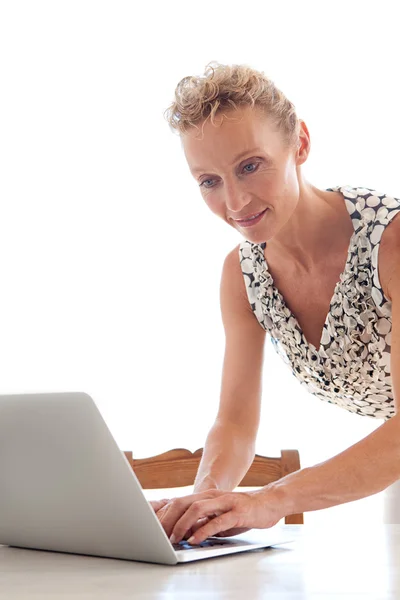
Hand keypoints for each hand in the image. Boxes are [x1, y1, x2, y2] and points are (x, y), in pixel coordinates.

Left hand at [151, 488, 282, 544]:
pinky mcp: (237, 511)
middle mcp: (212, 496)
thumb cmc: (244, 511)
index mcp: (206, 496)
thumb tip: (186, 533)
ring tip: (173, 538)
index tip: (152, 529)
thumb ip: (204, 522)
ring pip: (196, 508)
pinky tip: (195, 539)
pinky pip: (217, 521)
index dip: (163, 514)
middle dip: (167, 519)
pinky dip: (203, 530)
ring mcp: (224, 502)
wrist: (270, 502)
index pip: (178, 502)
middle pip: (182, 503)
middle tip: (157, 535)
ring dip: (182, 524)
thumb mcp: (219, 517)